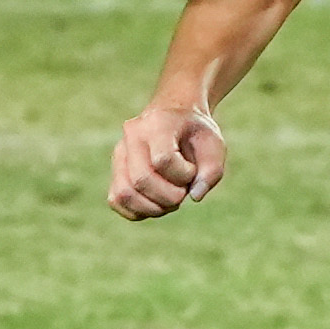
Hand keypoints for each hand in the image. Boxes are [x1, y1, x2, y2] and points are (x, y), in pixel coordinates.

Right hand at [109, 101, 226, 219]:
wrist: (175, 117)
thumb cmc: (195, 134)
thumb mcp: (215, 145)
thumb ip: (212, 172)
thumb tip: (195, 196)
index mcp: (158, 123)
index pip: (162, 160)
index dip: (183, 176)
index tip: (192, 171)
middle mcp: (132, 135)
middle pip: (141, 179)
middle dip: (169, 197)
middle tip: (183, 192)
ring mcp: (120, 154)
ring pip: (124, 193)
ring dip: (153, 208)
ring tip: (170, 200)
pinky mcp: (115, 171)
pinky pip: (117, 200)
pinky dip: (138, 211)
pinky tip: (157, 203)